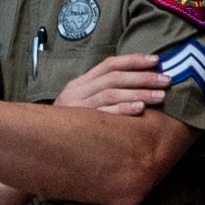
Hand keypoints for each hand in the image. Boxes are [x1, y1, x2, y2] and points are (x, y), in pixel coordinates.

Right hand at [55, 53, 177, 117]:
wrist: (38, 143)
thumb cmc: (68, 125)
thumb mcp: (80, 103)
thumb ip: (101, 93)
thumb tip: (135, 86)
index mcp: (80, 83)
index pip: (109, 65)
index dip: (134, 60)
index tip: (156, 61)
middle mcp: (78, 91)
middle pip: (115, 78)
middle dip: (143, 78)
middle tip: (166, 80)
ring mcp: (77, 107)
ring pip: (111, 94)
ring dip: (139, 93)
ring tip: (160, 96)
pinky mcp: (78, 124)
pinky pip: (103, 114)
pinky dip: (123, 110)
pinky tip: (140, 110)